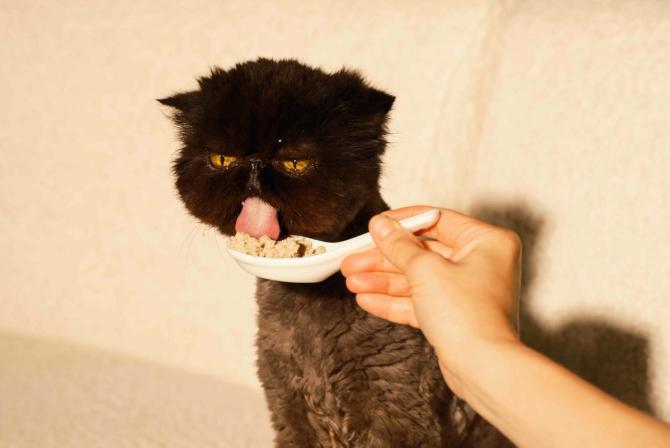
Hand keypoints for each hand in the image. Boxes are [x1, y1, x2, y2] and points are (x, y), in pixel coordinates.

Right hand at [341, 206, 521, 389]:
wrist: (482, 368)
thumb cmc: (470, 316)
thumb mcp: (426, 270)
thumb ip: (399, 246)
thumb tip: (382, 225)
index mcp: (486, 241)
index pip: (437, 220)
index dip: (402, 223)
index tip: (376, 226)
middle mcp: (480, 263)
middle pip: (422, 252)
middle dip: (384, 258)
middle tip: (354, 259)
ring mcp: (466, 290)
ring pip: (417, 278)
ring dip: (383, 280)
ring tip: (352, 281)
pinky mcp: (454, 315)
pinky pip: (420, 300)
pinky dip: (394, 300)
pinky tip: (367, 299)